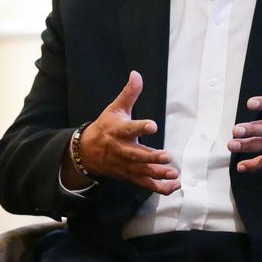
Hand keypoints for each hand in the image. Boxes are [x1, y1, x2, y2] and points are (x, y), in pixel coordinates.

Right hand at [62, 71, 179, 194]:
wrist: (87, 152)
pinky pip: (144, 183)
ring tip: (173, 174)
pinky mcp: (130, 175)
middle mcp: (121, 150)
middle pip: (136, 155)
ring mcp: (125, 165)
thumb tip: (136, 74)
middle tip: (167, 157)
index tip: (152, 125)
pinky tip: (174, 186)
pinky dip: (159, 187)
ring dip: (157, 174)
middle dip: (151, 157)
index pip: (129, 129)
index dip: (140, 127)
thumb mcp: (115, 108)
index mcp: (118, 131)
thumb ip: (129, 93)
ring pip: (141, 171)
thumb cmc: (105, 127)